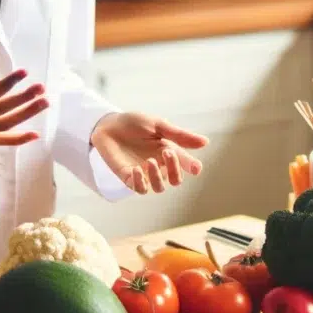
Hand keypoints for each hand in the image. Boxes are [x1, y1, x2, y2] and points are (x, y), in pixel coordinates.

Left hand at [91, 112, 206, 194]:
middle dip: (175, 170)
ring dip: (157, 177)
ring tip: (149, 161)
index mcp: (168, 151)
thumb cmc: (133, 123)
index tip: (196, 168)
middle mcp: (159, 164)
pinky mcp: (128, 177)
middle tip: (167, 152)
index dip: (192, 167)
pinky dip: (140, 182)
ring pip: (159, 187)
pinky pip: (139, 188)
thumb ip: (179, 135)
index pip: (185, 164)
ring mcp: (143, 172)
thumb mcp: (157, 125)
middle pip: (175, 180)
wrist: (108, 124)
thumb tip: (205, 142)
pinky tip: (136, 169)